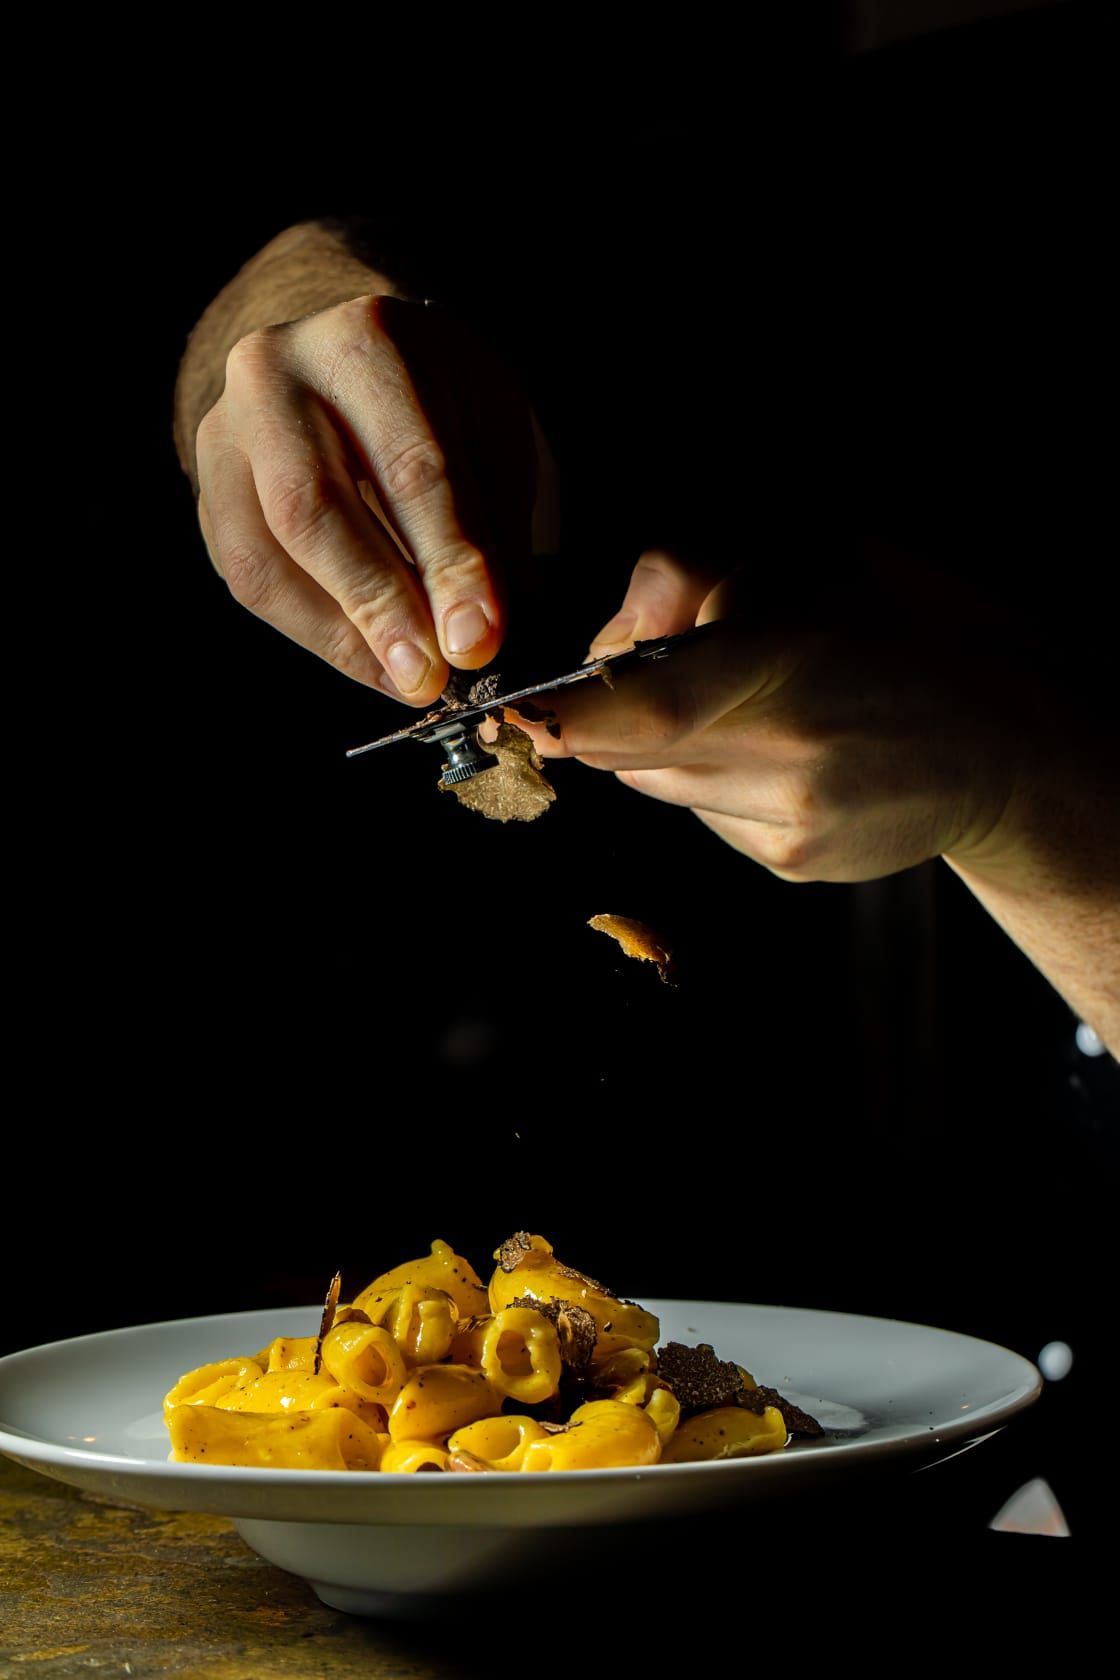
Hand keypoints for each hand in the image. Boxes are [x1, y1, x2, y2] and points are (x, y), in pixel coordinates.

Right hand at [195, 294, 532, 704]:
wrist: (348, 361)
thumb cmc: (438, 403)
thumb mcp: (489, 435)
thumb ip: (488, 528)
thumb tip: (486, 638)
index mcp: (365, 341)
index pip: (411, 466)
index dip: (448, 564)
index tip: (477, 642)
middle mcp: (275, 375)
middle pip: (314, 508)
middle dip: (378, 607)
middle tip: (429, 679)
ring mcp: (225, 433)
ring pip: (265, 557)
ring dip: (340, 636)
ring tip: (403, 682)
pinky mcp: (207, 490)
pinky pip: (249, 578)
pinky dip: (314, 632)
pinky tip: (368, 660)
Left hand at [516, 549, 1022, 881]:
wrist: (1004, 738)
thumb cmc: (906, 626)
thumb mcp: (813, 552)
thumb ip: (691, 573)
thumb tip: (606, 639)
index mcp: (791, 664)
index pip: (647, 704)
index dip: (566, 716)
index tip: (509, 714)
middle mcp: (789, 756)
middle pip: (630, 749)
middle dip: (606, 715)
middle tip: (634, 678)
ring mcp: (791, 820)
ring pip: (658, 782)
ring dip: (663, 743)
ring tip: (750, 704)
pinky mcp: (794, 860)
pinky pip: (704, 814)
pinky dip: (711, 778)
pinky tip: (780, 750)